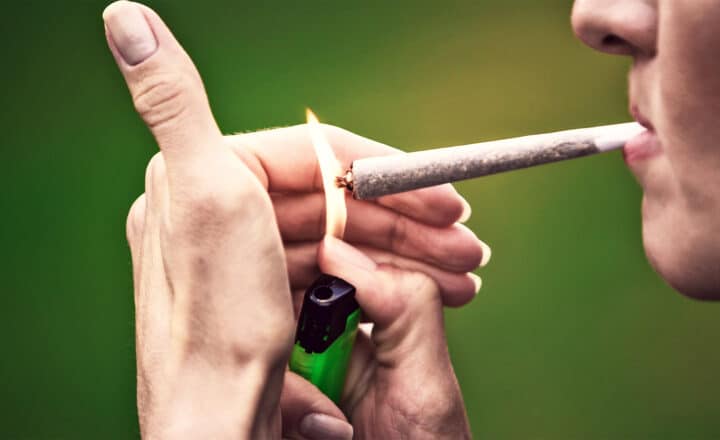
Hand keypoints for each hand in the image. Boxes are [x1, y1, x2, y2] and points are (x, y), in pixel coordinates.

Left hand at [105, 1, 487, 437]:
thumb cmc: (218, 314)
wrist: (221, 420)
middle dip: (408, 220)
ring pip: (341, 240)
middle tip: (465, 240)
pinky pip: (330, 274)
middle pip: (334, 203)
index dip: (385, 171)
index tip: (444, 194)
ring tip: (463, 271)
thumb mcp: (203, 190)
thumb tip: (124, 15)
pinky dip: (378, 278)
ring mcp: (243, 261)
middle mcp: (218, 215)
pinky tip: (421, 288)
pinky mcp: (261, 298)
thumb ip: (170, 98)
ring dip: (406, 252)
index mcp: (202, 178)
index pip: (313, 157)